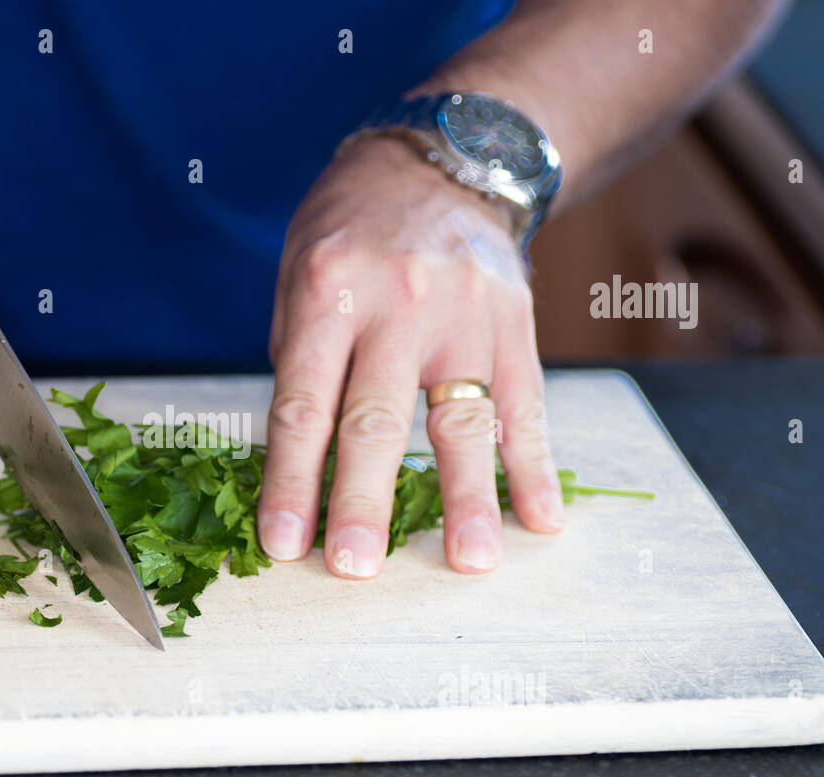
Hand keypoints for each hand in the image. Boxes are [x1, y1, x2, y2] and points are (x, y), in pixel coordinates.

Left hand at [258, 134, 563, 578]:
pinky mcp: (515, 322)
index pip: (304, 403)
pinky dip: (534, 465)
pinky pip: (526, 402)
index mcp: (328, 292)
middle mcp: (397, 303)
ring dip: (467, 498)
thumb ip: (303, 361)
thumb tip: (303, 461)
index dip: (291, 479)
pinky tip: (540, 518)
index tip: (283, 543)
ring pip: (463, 418)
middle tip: (355, 568)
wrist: (440, 160)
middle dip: (363, 502)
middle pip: (378, 419)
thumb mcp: (298, 274)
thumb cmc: (350, 230)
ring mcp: (464, 314)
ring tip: (469, 561)